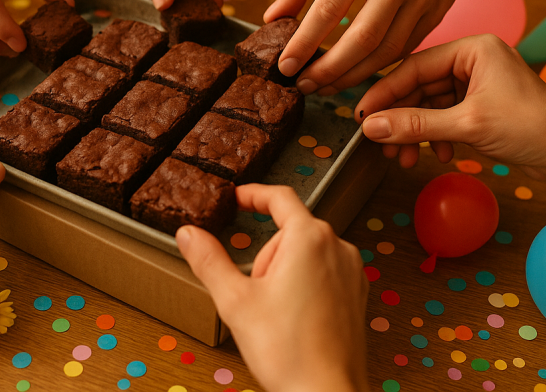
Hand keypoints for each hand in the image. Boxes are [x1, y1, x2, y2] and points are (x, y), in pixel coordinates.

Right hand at [178, 185, 366, 391]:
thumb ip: (208, 260)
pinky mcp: (357, 294)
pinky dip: (304, 285)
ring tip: (275, 312)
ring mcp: (352, 272)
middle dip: (266, 254)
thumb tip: (189, 234)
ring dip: (285, 271)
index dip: (254, 194)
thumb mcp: (235, 301)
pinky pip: (324, 272)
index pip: (280, 197)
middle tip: (253, 291)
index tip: (239, 197)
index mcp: (310, 238)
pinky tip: (293, 318)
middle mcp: (338, 248)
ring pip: (307, 253)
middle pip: (291, 231)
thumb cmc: (290, 352)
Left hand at [265, 0, 472, 95]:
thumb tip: (271, 18)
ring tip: (326, 87)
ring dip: (352, 77)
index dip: (304, 43)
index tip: (285, 66)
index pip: (327, 10)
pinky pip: (404, 49)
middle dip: (329, 70)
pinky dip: (378, 67)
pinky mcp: (437, 13)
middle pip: (361, 39)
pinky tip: (357, 74)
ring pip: (386, 51)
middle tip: (304, 86)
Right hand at [356, 34, 545, 173]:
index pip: (414, 66)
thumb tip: (370, 127)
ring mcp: (479, 82)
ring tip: (403, 155)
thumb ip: (415, 124)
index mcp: (473, 48)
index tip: (362, 115)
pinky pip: (446, 115)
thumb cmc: (532, 128)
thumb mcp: (466, 126)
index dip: (385, 92)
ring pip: (430, 104)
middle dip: (400, 117)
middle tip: (380, 142)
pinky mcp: (483, 105)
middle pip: (419, 86)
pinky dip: (436, 135)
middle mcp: (474, 59)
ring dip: (416, 130)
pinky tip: (437, 154)